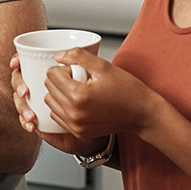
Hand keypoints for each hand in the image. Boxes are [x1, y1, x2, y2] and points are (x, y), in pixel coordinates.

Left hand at [41, 48, 164, 139]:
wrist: (142, 113)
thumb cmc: (127, 90)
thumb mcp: (104, 66)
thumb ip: (78, 57)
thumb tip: (58, 56)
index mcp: (78, 96)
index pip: (51, 75)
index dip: (64, 68)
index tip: (78, 70)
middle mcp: (74, 114)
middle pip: (49, 89)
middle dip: (60, 80)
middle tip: (80, 79)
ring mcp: (75, 126)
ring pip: (50, 103)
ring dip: (59, 94)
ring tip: (79, 91)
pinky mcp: (78, 133)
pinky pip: (58, 117)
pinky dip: (63, 108)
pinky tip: (78, 103)